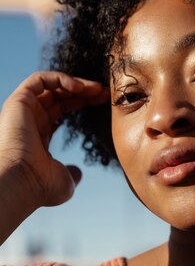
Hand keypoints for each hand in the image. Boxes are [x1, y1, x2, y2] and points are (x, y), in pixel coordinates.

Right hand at [0, 71, 108, 209]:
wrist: (20, 183)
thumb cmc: (39, 186)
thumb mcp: (64, 180)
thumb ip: (71, 173)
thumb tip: (77, 173)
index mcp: (38, 136)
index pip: (62, 110)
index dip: (83, 103)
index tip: (104, 102)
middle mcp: (29, 120)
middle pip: (59, 96)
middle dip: (84, 91)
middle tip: (106, 93)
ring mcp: (22, 110)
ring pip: (51, 85)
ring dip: (76, 83)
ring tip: (96, 89)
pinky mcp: (18, 101)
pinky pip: (39, 79)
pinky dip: (60, 78)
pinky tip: (79, 88)